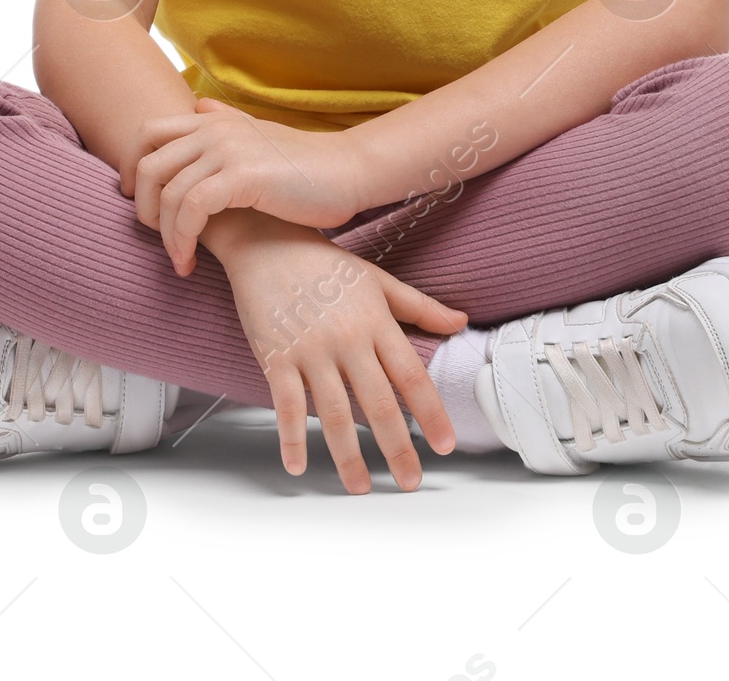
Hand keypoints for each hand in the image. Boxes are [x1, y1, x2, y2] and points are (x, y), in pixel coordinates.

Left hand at [125, 97, 363, 274]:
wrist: (349, 172)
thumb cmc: (304, 165)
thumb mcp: (258, 135)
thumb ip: (226, 122)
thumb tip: (199, 105)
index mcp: (214, 120)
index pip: (146, 132)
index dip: (130, 168)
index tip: (140, 203)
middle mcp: (215, 128)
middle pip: (147, 164)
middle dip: (142, 208)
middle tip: (158, 237)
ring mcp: (229, 149)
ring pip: (167, 193)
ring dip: (165, 236)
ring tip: (179, 260)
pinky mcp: (243, 175)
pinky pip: (191, 208)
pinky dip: (182, 239)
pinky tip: (190, 261)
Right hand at [209, 212, 466, 492]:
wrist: (267, 242)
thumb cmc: (326, 264)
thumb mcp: (378, 280)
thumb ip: (420, 306)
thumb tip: (461, 322)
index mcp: (376, 321)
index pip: (411, 375)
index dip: (430, 413)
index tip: (445, 445)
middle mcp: (347, 338)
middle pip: (377, 402)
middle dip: (397, 446)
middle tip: (411, 482)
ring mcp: (310, 349)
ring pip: (332, 412)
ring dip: (348, 455)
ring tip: (361, 487)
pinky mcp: (276, 356)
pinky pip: (286, 404)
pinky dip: (291, 438)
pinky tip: (299, 466)